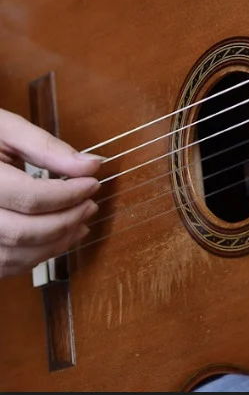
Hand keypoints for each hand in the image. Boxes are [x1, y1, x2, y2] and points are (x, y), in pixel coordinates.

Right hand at [0, 108, 100, 278]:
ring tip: (80, 223)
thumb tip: (90, 165)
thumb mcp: (5, 129)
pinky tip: (55, 238)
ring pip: (13, 256)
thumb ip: (46, 146)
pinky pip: (3, 265)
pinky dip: (34, 257)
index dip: (68, 194)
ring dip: (54, 245)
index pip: (30, 198)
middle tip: (90, 205)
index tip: (93, 182)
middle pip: (22, 232)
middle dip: (65, 221)